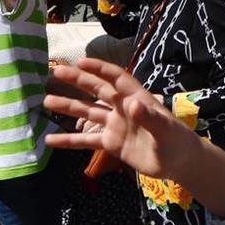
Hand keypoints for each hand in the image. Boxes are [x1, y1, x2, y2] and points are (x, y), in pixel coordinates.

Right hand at [44, 57, 210, 181]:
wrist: (179, 162)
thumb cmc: (177, 141)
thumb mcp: (165, 129)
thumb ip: (148, 117)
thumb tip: (132, 104)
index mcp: (136, 98)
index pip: (116, 78)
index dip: (99, 69)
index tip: (80, 61)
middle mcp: (122, 108)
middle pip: (96, 91)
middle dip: (77, 81)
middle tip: (55, 73)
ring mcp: (115, 125)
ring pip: (87, 113)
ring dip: (68, 107)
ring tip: (46, 102)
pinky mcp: (111, 144)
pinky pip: (86, 140)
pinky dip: (68, 140)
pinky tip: (49, 140)